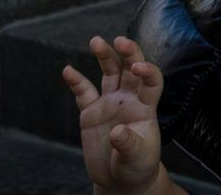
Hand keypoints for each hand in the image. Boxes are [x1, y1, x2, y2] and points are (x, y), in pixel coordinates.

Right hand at [60, 34, 183, 194]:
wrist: (120, 179)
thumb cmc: (136, 166)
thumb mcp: (137, 157)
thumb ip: (129, 144)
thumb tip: (117, 132)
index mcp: (146, 106)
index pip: (152, 81)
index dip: (148, 71)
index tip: (139, 67)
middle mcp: (129, 99)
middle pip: (131, 69)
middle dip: (127, 52)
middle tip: (119, 40)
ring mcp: (110, 103)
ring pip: (109, 73)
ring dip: (104, 56)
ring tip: (96, 41)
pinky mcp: (91, 113)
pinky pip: (83, 93)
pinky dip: (76, 81)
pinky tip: (68, 70)